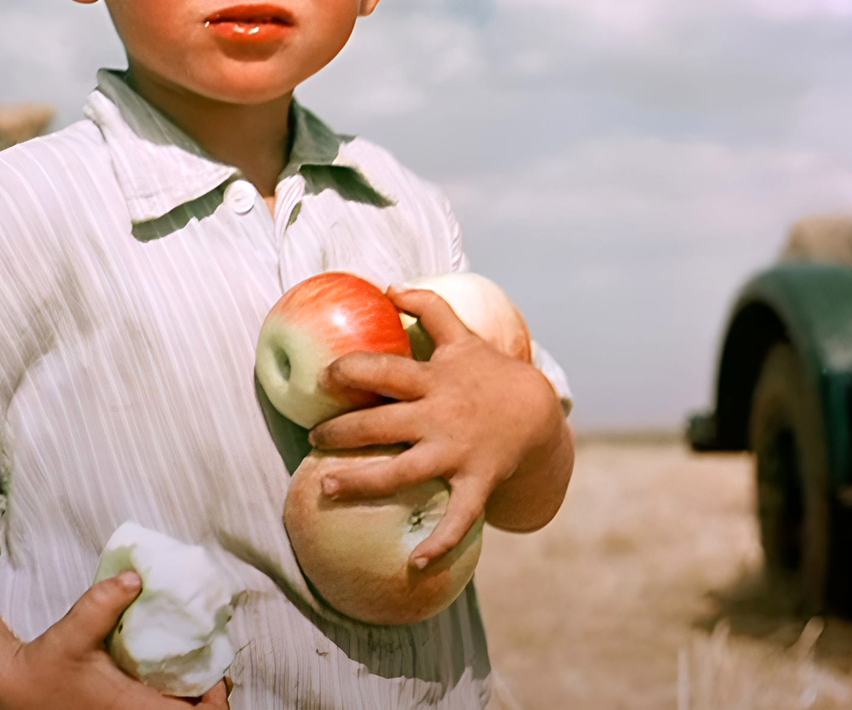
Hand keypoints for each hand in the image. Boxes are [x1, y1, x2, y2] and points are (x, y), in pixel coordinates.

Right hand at [0, 572, 229, 708]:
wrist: (13, 690)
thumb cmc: (44, 665)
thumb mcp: (73, 630)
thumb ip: (103, 602)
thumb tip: (136, 577)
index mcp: (130, 708)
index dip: (214, 698)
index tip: (219, 671)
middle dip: (208, 696)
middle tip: (211, 663)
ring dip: (190, 698)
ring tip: (195, 665)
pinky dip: (172, 698)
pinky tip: (169, 674)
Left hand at [308, 285, 563, 568]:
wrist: (537, 414)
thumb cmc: (490, 374)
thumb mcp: (463, 336)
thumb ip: (429, 308)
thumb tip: (390, 286)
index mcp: (434, 380)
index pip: (386, 369)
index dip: (352, 369)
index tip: (324, 376)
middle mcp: (440, 416)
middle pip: (382, 424)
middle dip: (343, 431)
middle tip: (313, 436)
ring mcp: (456, 452)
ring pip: (402, 472)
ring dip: (362, 483)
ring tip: (326, 487)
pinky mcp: (475, 482)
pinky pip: (457, 517)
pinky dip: (439, 543)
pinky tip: (415, 565)